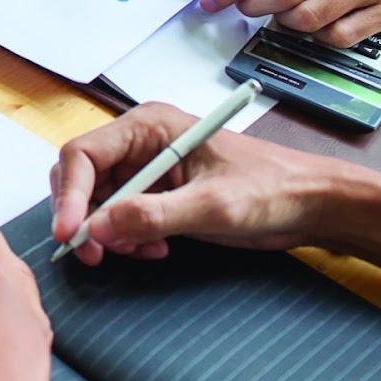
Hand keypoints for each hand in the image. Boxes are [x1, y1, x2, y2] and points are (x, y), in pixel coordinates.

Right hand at [49, 103, 340, 264]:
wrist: (311, 204)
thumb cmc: (272, 189)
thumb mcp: (212, 205)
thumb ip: (153, 216)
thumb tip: (97, 228)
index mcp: (148, 126)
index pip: (83, 154)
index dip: (70, 194)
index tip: (69, 234)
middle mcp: (140, 143)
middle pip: (82, 178)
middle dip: (84, 218)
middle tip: (94, 254)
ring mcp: (148, 170)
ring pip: (98, 203)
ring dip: (108, 233)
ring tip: (141, 251)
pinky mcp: (158, 195)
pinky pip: (121, 218)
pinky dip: (126, 239)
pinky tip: (154, 250)